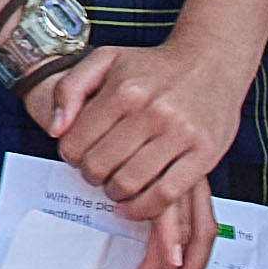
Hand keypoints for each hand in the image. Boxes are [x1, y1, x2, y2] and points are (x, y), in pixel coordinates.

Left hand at [29, 22, 254, 268]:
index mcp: (124, 90)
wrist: (212, 59)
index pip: (77, 143)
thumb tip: (56, 129)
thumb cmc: (154, 66)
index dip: (71, 156)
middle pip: (100, 167)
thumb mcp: (105, 60)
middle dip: (92, 175)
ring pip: (130, 184)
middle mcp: (152, 111)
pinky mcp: (204, 153)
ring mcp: (181, 133)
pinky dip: (144, 208)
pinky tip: (135, 205)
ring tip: (116, 185)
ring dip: (115, 194)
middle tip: (99, 171)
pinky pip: (166, 194)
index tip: (79, 155)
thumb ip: (70, 88)